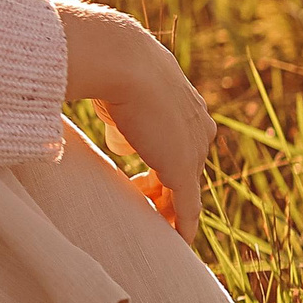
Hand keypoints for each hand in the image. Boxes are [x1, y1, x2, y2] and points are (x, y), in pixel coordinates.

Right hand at [57, 0, 212, 244]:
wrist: (119, 59)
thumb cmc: (106, 62)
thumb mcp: (114, 84)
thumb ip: (116, 111)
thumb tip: (109, 130)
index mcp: (185, 103)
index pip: (180, 140)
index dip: (160, 157)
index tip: (139, 173)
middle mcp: (196, 126)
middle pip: (186, 166)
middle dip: (163, 183)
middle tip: (138, 196)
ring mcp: (192, 148)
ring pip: (185, 189)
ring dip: (167, 206)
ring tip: (150, 222)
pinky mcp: (183, 169)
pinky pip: (186, 207)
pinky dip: (183, 226)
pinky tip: (178, 243)